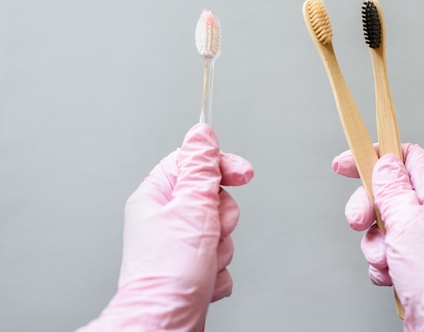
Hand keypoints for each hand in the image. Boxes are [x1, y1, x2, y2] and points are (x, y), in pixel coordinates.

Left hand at [77, 124, 253, 331]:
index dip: (221, 165)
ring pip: (221, 230)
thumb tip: (201, 132)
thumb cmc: (169, 271)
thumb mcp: (190, 206)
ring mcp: (180, 245)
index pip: (194, 163)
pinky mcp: (192, 268)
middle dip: (222, 216)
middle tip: (212, 228)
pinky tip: (204, 277)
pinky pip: (220, 257)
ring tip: (204, 259)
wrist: (164, 323)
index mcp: (157, 196)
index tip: (243, 174)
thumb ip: (200, 166)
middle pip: (213, 197)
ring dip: (221, 246)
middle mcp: (166, 219)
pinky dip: (218, 269)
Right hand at [333, 144, 423, 331]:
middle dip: (367, 208)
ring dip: (374, 243)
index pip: (407, 158)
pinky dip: (380, 264)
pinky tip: (391, 275)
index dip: (376, 155)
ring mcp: (422, 240)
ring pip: (381, 225)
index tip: (348, 162)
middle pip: (387, 192)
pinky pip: (383, 251)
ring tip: (386, 259)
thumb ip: (392, 189)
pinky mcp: (411, 263)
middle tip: (359, 220)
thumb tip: (384, 163)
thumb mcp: (409, 224)